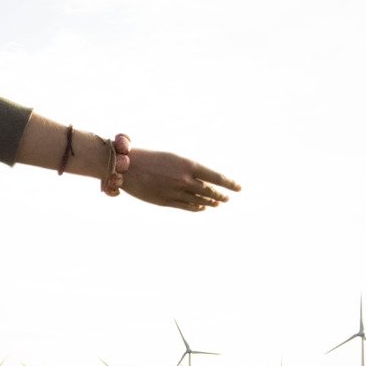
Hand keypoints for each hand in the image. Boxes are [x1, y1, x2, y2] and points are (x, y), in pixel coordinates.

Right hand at [122, 148, 239, 211]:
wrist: (127, 167)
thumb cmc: (149, 158)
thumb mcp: (173, 159)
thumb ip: (188, 170)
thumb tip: (202, 179)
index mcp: (189, 165)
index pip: (216, 177)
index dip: (230, 184)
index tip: (239, 188)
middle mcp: (185, 180)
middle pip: (210, 191)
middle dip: (220, 195)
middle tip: (227, 198)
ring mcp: (176, 192)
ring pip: (200, 200)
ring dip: (210, 202)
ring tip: (217, 203)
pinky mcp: (166, 202)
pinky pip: (187, 207)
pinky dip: (197, 208)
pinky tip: (202, 208)